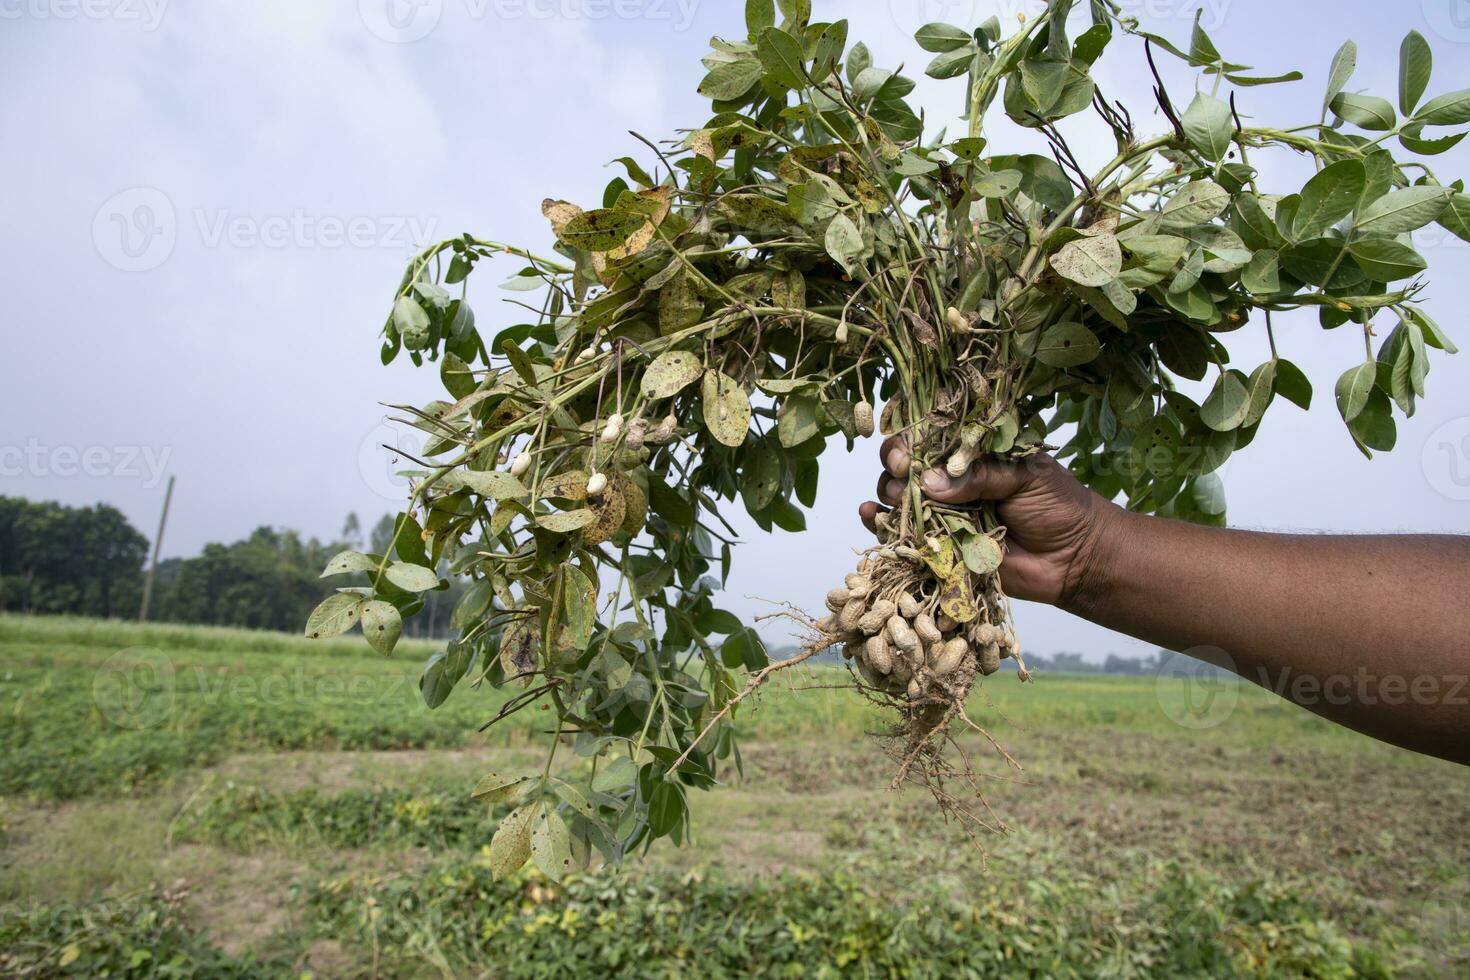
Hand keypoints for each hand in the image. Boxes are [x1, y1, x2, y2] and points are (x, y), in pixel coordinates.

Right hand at [858, 437, 1117, 605]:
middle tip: (903, 472)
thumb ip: (981, 476)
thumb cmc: (1058, 506)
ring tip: (896, 498)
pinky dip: (880, 525)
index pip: (930, 435)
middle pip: (904, 463)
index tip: (909, 450)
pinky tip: (871, 516)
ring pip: (896, 496)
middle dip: (896, 465)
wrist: (1074, 558)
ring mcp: (941, 512)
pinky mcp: (939, 547)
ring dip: (889, 494)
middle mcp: (950, 479)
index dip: (912, 437)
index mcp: (971, 453)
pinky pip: (901, 535)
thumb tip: (931, 484)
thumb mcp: (1025, 475)